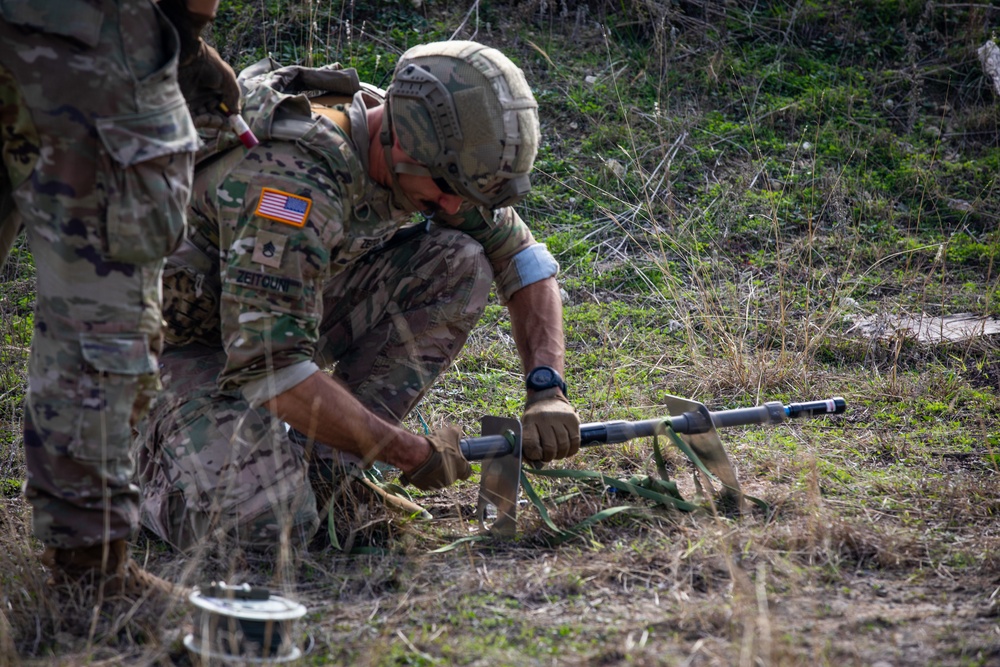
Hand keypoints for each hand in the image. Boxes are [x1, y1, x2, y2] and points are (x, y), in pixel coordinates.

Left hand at [158, 1, 240, 115]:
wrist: (186, 54)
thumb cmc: (208, 62)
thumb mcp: (227, 77)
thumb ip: (233, 95)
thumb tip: (236, 112)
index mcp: (213, 88)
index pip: (221, 106)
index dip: (228, 115)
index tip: (235, 123)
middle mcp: (201, 95)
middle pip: (213, 114)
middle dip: (221, 121)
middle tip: (228, 126)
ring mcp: (190, 100)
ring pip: (203, 117)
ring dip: (213, 123)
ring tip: (221, 123)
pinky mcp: (180, 105)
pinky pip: (192, 119)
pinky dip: (202, 122)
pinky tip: (209, 120)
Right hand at [401, 426, 471, 490]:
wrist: (418, 455)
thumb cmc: (437, 445)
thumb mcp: (451, 433)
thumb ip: (457, 432)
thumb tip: (458, 431)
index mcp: (461, 469)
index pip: (467, 471)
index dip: (463, 464)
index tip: (458, 458)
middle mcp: (451, 480)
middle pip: (452, 473)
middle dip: (448, 465)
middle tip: (440, 455)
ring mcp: (438, 485)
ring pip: (439, 477)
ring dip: (436, 470)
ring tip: (429, 459)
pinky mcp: (425, 487)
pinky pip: (426, 480)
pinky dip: (425, 474)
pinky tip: (421, 465)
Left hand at [521, 388, 580, 462]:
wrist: (547, 397)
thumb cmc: (535, 418)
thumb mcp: (526, 427)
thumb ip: (529, 444)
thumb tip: (535, 464)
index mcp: (530, 421)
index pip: (532, 444)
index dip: (535, 455)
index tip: (537, 456)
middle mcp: (545, 418)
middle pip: (550, 447)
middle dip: (549, 457)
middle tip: (548, 456)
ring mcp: (560, 417)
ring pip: (564, 446)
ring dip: (561, 455)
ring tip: (557, 453)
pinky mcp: (573, 419)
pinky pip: (575, 441)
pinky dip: (571, 450)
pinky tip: (567, 450)